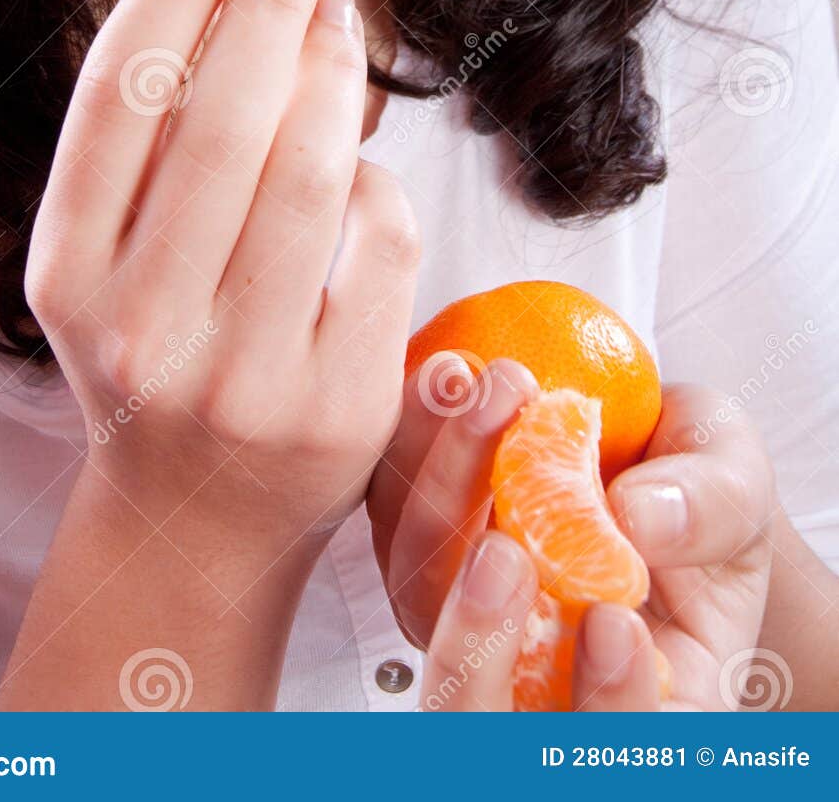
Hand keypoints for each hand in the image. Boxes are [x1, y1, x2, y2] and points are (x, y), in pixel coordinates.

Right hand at [24, 0, 421, 586]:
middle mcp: (142, 327)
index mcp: (66, 275)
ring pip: (312, 172)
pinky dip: (377, 175)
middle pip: (223, 121)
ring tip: (336, 17)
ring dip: (334, 68)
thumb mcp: (109, 259)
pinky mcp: (340, 405)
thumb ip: (152, 141)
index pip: (120, 97)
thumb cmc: (159, 347)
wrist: (195, 518)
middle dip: (269, 1)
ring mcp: (244, 375)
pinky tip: (357, 157)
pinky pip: (381, 239)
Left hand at [369, 359, 775, 709]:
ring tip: (482, 395)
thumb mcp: (735, 481)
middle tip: (504, 546)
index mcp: (645, 692)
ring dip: (440, 496)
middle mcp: (537, 674)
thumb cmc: (700, 486)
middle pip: (482, 709)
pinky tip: (447, 378)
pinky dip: (409, 443)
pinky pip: (386, 512)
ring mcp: (464, 613)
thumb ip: (709, 505)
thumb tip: (640, 515)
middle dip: (479, 637)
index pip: (621, 742)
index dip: (609, 705)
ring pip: (419, 597)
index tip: (613, 624)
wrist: (644, 444)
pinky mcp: (419, 542)